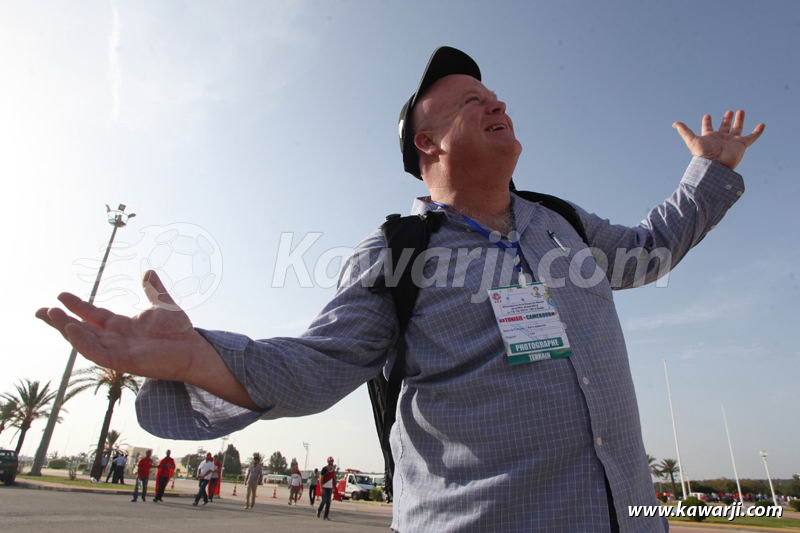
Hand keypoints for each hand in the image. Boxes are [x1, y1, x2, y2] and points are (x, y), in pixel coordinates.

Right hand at [36, 270, 257, 408]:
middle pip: (82, 330)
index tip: (60, 295)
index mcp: (122, 326)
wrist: (194, 349)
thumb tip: (148, 271)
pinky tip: (72, 329)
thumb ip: (153, 290)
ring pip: (85, 341)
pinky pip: (97, 352)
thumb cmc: (180, 332)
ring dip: (67, 329)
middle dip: (60, 321)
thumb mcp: (163, 305)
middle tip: (40, 310)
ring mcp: (118, 351)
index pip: (93, 316)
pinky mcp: (123, 361)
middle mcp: (116, 339)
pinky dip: (83, 342)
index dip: (77, 306)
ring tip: (51, 316)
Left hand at [673, 110, 764, 169]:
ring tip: (740, 111)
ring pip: (737, 128)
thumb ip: (684, 131)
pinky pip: (752, 137)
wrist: (715, 166)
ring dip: (739, 120)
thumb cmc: (703, 155)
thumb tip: (674, 123)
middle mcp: (721, 139)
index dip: (707, 122)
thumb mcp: (692, 141)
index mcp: (709, 137)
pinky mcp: (741, 145)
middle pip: (724, 127)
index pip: (708, 128)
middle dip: (725, 119)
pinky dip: (757, 132)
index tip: (707, 116)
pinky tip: (762, 125)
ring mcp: (731, 141)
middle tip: (728, 111)